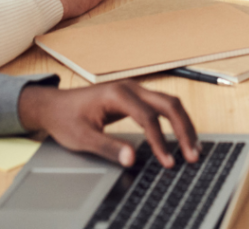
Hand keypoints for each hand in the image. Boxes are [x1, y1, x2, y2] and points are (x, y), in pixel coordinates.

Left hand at [18, 80, 199, 167]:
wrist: (55, 105)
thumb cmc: (67, 119)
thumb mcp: (83, 138)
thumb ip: (109, 147)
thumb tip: (132, 159)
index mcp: (118, 94)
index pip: (148, 117)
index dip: (160, 141)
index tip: (168, 162)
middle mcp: (131, 87)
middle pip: (168, 104)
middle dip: (183, 129)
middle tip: (193, 154)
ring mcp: (135, 90)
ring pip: (169, 103)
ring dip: (183, 124)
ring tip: (193, 147)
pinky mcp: (136, 97)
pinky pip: (162, 106)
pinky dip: (174, 121)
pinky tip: (180, 136)